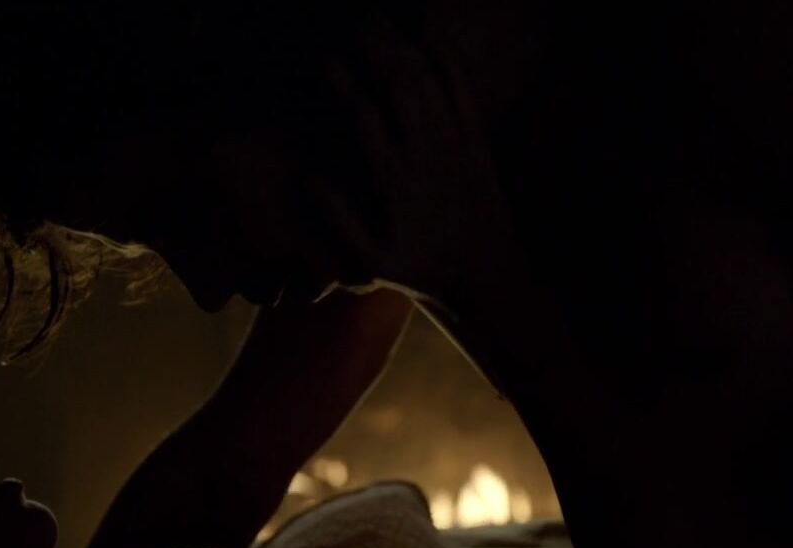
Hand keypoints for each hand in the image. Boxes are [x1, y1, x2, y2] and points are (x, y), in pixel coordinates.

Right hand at [318, 17, 516, 297]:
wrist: (486, 276)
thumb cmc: (419, 270)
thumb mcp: (369, 263)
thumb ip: (337, 221)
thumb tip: (306, 176)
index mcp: (395, 180)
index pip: (362, 113)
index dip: (340, 79)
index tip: (320, 58)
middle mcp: (427, 153)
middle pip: (398, 81)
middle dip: (370, 44)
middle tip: (344, 22)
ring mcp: (456, 141)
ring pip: (429, 75)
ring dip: (401, 41)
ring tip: (373, 18)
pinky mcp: (476, 137)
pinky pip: (461, 85)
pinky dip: (442, 52)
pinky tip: (424, 27)